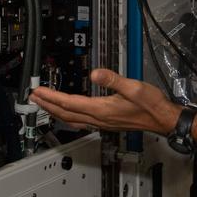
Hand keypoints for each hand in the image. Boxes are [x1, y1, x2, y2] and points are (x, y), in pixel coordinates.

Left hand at [30, 68, 180, 134]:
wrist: (163, 119)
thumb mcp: (134, 88)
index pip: (70, 103)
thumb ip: (113, 79)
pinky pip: (80, 121)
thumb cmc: (151, 105)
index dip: (52, 97)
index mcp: (102, 110)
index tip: (38, 91)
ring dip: (55, 111)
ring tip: (43, 104)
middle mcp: (99, 119)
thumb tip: (95, 73)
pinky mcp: (106, 123)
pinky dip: (67, 115)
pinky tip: (66, 113)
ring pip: (71, 119)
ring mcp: (102, 123)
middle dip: (47, 105)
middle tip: (33, 97)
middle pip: (66, 114)